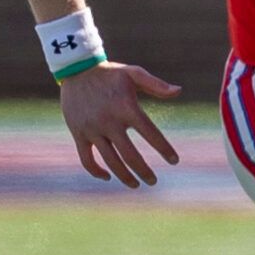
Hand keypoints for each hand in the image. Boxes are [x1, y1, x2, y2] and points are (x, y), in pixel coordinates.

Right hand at [59, 61, 181, 187]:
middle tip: (153, 181)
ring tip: (135, 185)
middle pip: (130, 155)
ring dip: (124, 177)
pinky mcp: (78, 134)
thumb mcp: (133, 73)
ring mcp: (92, 129)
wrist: (75, 69)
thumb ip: (156, 84)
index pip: (150, 133)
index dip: (164, 149)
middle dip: (144, 172)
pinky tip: (108, 176)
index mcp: (126, 107)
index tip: (174, 161)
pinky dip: (96, 172)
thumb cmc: (109, 73)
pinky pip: (86, 159)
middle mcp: (109, 121)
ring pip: (110, 161)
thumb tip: (179, 91)